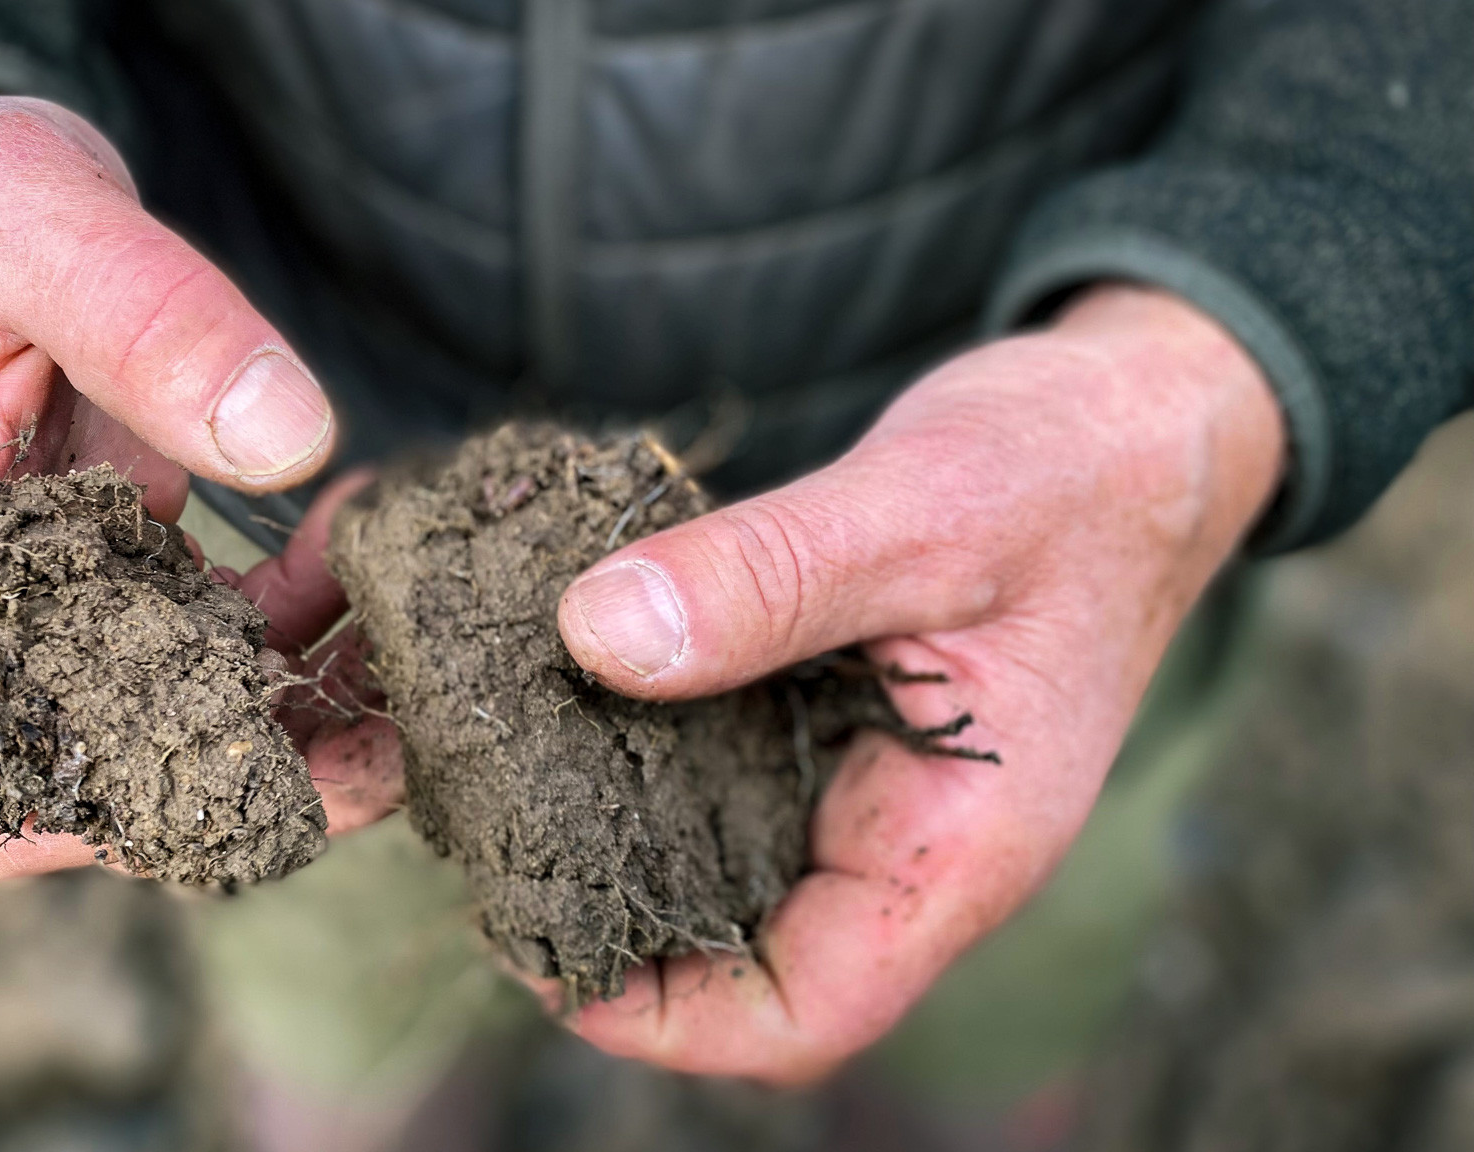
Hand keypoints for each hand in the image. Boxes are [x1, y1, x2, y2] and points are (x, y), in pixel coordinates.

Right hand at [0, 89, 397, 876]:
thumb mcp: (25, 216)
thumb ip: (140, 313)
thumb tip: (284, 440)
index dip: (112, 822)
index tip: (263, 787)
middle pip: (109, 780)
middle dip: (257, 782)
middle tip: (397, 748)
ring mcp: (63, 607)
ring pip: (183, 726)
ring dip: (300, 716)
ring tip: (415, 660)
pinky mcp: (131, 576)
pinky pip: (223, 646)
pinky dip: (301, 630)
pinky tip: (363, 555)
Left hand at [552, 284, 1284, 1080]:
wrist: (1141, 414)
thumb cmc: (1072, 467)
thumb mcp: (920, 505)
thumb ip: (766, 576)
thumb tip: (596, 637)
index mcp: (958, 845)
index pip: (809, 1012)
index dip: (666, 1023)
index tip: (541, 951)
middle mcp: (909, 840)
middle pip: (748, 962)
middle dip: (617, 933)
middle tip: (489, 852)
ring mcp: (875, 786)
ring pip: (730, 873)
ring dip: (620, 848)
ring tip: (501, 781)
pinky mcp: (841, 722)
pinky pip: (733, 778)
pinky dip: (648, 758)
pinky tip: (570, 699)